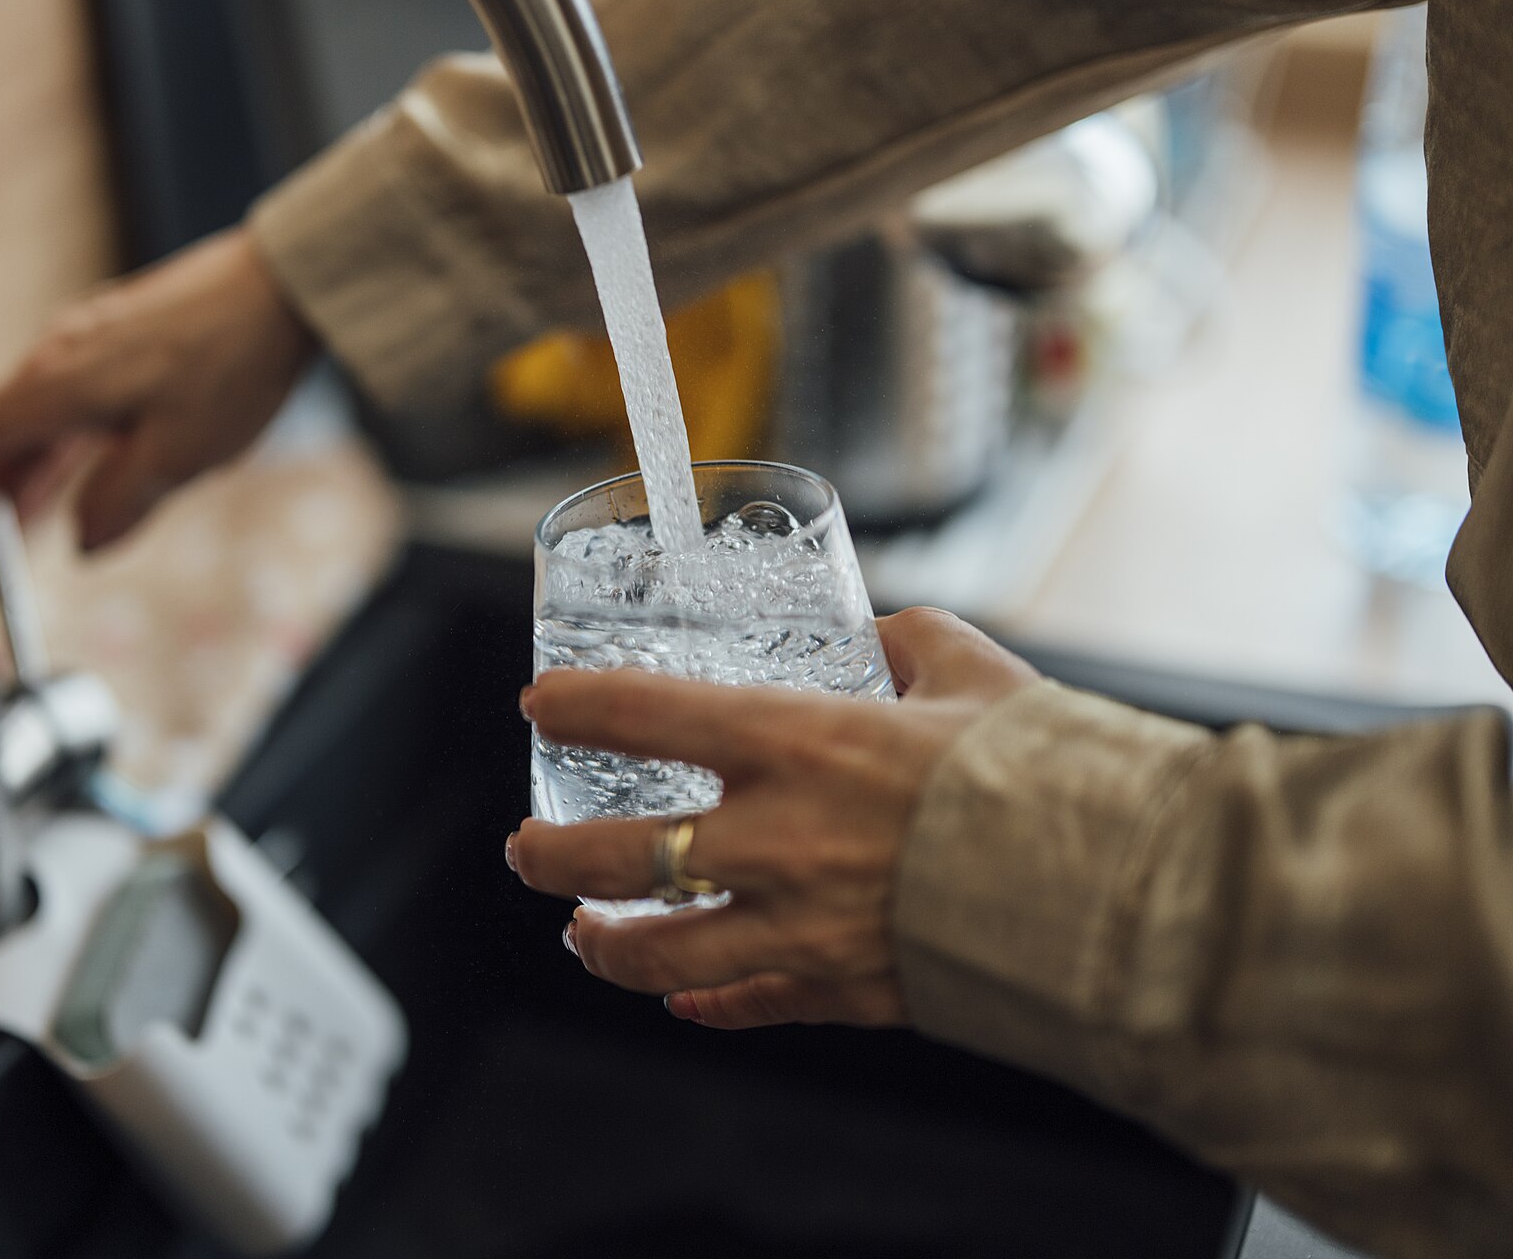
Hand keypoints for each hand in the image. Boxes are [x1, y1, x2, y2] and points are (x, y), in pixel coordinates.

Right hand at [0, 228, 319, 551]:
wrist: (282, 288)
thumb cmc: (234, 366)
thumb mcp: (181, 456)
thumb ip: (120, 503)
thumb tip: (84, 542)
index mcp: (60, 384)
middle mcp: (60, 354)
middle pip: (1, 427)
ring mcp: (89, 338)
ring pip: (38, 412)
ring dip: (31, 467)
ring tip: (34, 517)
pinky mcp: (121, 331)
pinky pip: (71, 393)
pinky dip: (64, 438)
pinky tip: (87, 464)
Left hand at [509, 607, 1036, 1029]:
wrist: (1117, 889)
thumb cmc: (1044, 767)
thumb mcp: (970, 672)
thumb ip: (909, 644)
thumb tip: (885, 639)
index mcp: (800, 742)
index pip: (647, 716)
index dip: (579, 707)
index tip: (540, 705)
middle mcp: (779, 839)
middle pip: (621, 856)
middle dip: (552, 855)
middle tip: (526, 848)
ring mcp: (802, 925)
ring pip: (660, 950)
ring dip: (605, 943)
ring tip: (581, 932)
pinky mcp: (841, 989)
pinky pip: (748, 1003)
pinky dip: (706, 1002)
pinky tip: (683, 998)